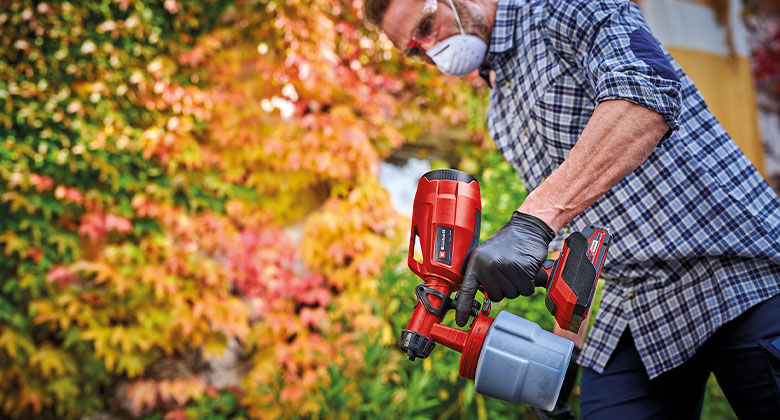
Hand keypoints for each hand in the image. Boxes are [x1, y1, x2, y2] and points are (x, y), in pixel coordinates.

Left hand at [455, 211, 553, 326]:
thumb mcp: (486, 256)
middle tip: (508, 272)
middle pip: (498, 296)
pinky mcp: (522, 268)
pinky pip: (526, 289)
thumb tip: (474, 300)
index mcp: (476, 262)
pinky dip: (530, 283)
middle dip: (506, 288)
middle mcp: (489, 265)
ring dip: (519, 285)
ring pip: (513, 294)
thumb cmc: (506, 244)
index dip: (464, 307)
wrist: (526, 229)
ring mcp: (506, 266)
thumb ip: (481, 275)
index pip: (467, 290)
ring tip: (517, 268)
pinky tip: (527, 269)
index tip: (462, 321)